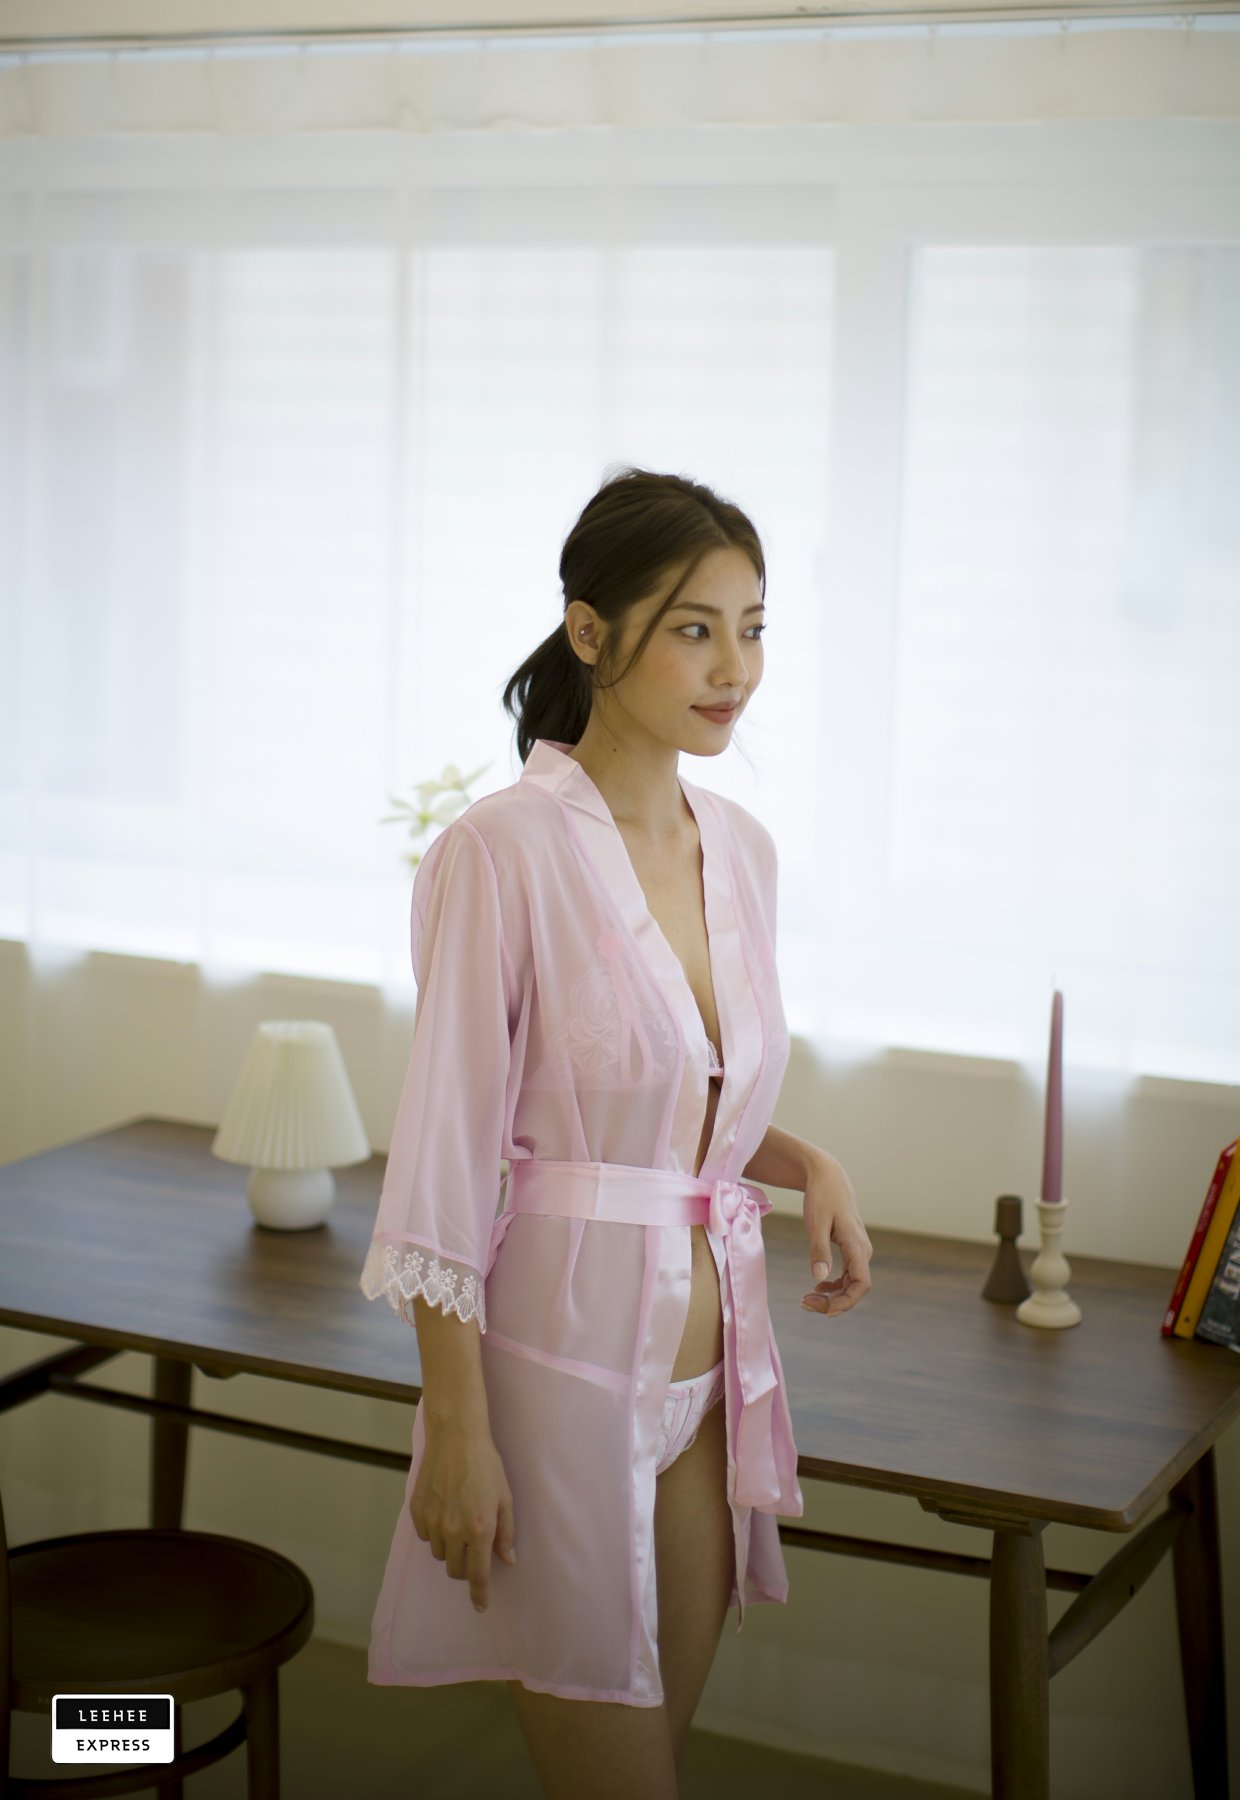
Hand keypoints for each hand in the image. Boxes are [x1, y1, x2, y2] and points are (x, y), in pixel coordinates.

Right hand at [410, 1424, 516, 1612]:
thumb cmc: (486, 1465)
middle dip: (466, 1566)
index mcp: (479, 1529)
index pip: (478, 1574)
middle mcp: (454, 1530)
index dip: (479, 1594)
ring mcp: (433, 1521)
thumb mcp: (505, 1498)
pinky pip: (426, 1537)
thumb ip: (506, 1533)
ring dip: (451, 1548)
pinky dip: (435, 1533)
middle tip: (474, 1546)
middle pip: (456, 1570)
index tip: (481, 1606)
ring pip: (441, 1554)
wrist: (456, 1437)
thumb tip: (507, 1561)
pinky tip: (444, 1511)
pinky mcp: (417, 1512)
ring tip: (459, 1521)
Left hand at [800, 1153, 871, 1317]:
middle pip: (854, 1289)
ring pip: (850, 1284)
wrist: (827, 1176)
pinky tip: (817, 1287)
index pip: (860, 1285)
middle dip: (832, 1302)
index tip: (823, 1310)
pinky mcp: (850, 1248)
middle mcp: (862, 1251)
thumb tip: (819, 1278)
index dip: (845, 1302)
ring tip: (806, 1299)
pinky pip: (846, 1275)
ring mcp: (858, 1251)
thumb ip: (819, 1250)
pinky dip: (833, 1285)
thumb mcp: (816, 1223)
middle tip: (804, 1304)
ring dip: (831, 1296)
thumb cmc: (821, 1196)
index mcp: (857, 1247)